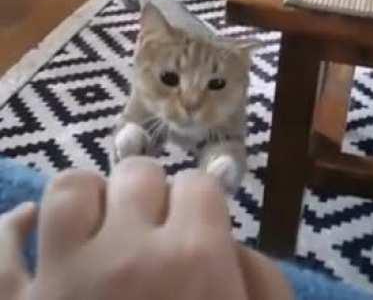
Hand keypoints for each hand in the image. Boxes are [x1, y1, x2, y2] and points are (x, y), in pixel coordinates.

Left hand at [0, 159, 248, 299]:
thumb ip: (262, 279)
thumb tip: (230, 239)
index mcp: (194, 259)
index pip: (199, 185)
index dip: (201, 204)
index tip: (200, 227)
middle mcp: (126, 257)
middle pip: (137, 175)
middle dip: (150, 196)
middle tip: (155, 232)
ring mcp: (62, 281)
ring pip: (68, 191)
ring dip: (89, 198)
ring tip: (101, 220)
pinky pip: (1, 254)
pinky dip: (12, 230)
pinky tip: (26, 221)